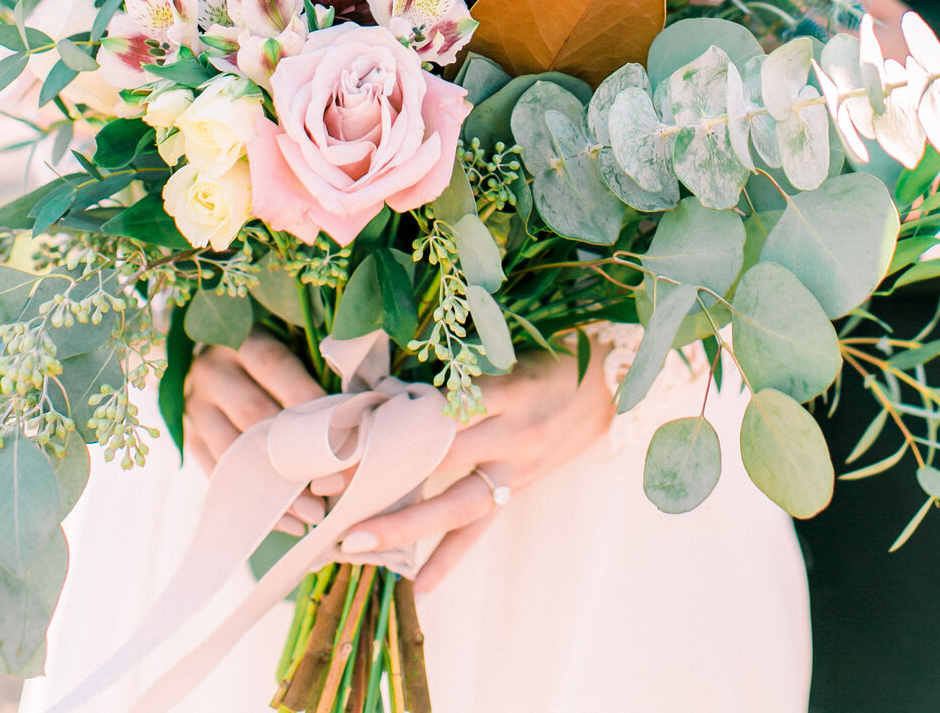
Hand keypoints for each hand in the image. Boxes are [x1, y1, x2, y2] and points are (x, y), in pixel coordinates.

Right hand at [184, 331, 330, 534]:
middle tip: (332, 485)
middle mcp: (212, 372)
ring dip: (275, 488)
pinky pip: (218, 476)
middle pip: (253, 414)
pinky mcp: (189, 439)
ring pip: (233, 452)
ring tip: (311, 513)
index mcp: (242, 341)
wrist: (203, 360)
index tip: (342, 431)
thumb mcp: (283, 346)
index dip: (308, 398)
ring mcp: (195, 408)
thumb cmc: (266, 358)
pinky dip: (253, 503)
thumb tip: (357, 414)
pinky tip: (284, 521)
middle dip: (294, 454)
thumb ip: (312, 373)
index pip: (275, 365)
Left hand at [333, 336, 615, 592]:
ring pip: (453, 504)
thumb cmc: (550, 360)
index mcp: (507, 390)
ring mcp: (515, 468)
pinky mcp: (517, 490)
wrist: (613, 388)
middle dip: (380, 476)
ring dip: (402, 526)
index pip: (440, 410)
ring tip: (355, 544)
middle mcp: (512, 434)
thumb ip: (459, 373)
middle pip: (436, 460)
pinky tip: (417, 588)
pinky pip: (479, 529)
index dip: (392, 423)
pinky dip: (448, 558)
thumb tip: (389, 387)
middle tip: (326, 490)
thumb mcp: (509, 352)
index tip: (341, 433)